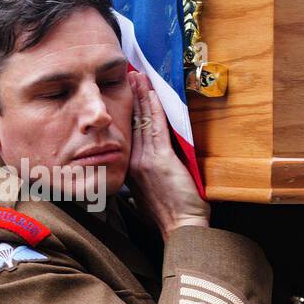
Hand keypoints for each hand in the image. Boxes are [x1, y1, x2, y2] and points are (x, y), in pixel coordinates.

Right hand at [126, 70, 208, 239]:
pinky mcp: (161, 158)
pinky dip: (153, 106)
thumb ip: (142, 183)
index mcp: (130, 169)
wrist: (180, 227)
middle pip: (131, 122)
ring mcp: (145, 159)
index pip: (127, 134)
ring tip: (135, 75)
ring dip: (140, 95)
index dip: (125, 112)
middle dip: (130, 97)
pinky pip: (156, 126)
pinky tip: (150, 91)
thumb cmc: (168, 216)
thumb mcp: (147, 198)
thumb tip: (141, 178)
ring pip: (142, 120)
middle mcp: (133, 161)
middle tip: (125, 75)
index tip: (123, 96)